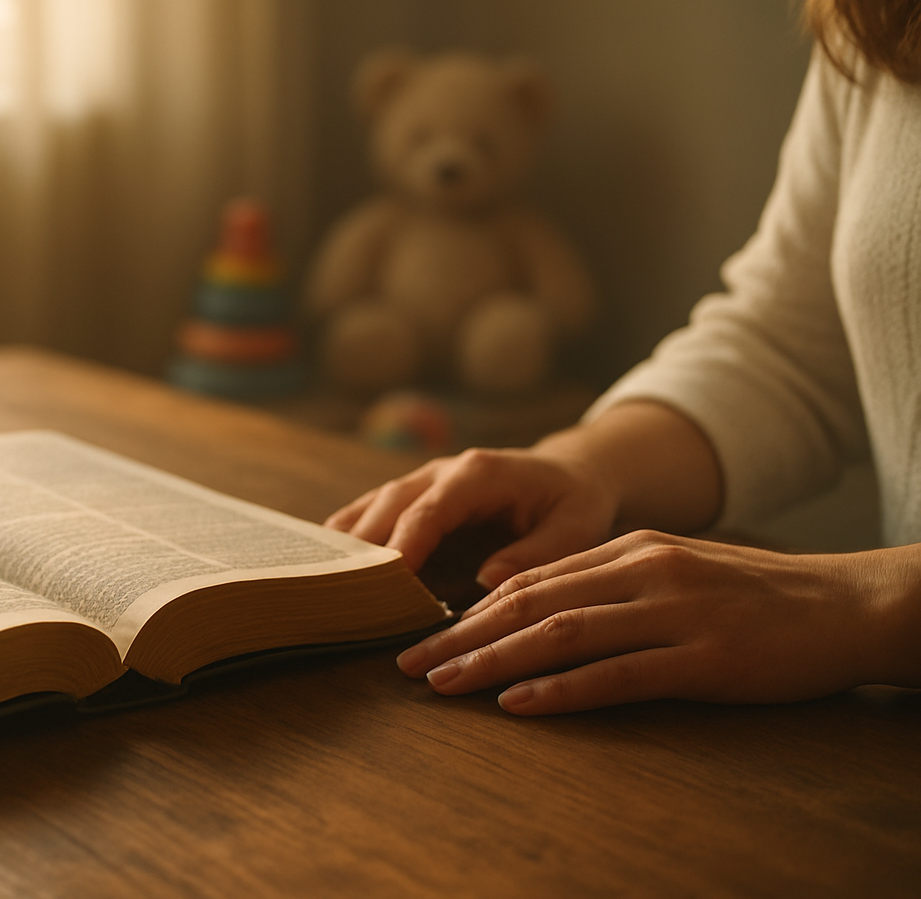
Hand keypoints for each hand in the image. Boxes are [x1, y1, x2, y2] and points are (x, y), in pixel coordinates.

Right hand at [325, 447, 619, 587]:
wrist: (569, 474)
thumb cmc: (575, 503)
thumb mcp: (577, 526)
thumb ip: (538, 552)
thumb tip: (488, 580)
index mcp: (479, 474)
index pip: (430, 510)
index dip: (403, 545)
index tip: (383, 582)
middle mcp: (442, 470)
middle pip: (390, 505)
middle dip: (365, 547)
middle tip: (340, 588)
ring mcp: (423, 479)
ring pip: (373, 505)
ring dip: (348, 540)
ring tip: (319, 576)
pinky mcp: (414, 495)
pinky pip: (372, 511)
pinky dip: (348, 534)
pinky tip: (325, 561)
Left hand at [396, 531, 911, 714]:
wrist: (846, 604)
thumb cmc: (756, 596)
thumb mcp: (675, 572)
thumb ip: (612, 585)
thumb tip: (540, 610)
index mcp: (629, 550)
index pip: (531, 580)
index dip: (470, 609)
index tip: (423, 633)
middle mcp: (640, 573)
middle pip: (530, 603)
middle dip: (461, 633)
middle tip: (409, 661)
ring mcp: (671, 614)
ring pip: (561, 635)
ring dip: (492, 660)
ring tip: (443, 682)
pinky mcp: (703, 659)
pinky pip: (618, 675)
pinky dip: (562, 690)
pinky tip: (519, 703)